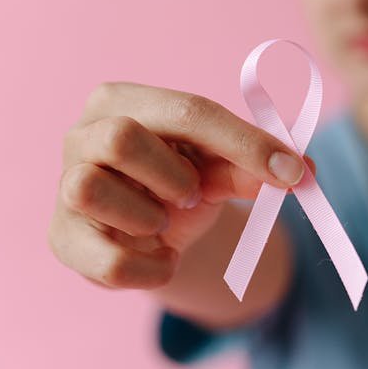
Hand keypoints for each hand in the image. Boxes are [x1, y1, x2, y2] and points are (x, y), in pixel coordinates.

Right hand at [48, 81, 314, 289]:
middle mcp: (82, 135)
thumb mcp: (218, 168)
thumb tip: (304, 171)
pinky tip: (160, 258)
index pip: (186, 111)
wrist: (147, 232)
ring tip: (164, 222)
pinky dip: (149, 268)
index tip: (293, 172)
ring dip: (148, 216)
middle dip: (173, 175)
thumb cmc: (179, 183)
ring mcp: (63, 186)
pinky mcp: (63, 239)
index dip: (245, 143)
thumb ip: (253, 164)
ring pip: (91, 189)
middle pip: (121, 139)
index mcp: (122, 100)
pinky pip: (107, 260)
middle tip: (191, 196)